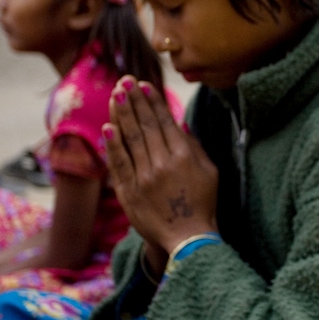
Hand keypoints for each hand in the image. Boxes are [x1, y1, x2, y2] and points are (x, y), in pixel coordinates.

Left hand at [104, 76, 218, 260]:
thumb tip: (180, 123)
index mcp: (184, 157)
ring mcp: (143, 178)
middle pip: (145, 126)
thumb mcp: (210, 172)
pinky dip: (113, 145)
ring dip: (122, 115)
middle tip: (125, 81)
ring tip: (115, 95)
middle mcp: (162, 164)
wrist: (188, 239)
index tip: (143, 85)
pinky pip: (119, 164)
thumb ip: (195, 146)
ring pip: (130, 140)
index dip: (152, 102)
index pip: (164, 122)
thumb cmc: (203, 204)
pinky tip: (108, 127)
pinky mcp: (129, 192)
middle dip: (134, 101)